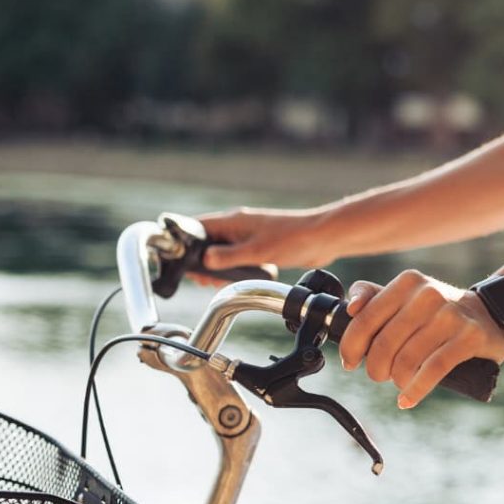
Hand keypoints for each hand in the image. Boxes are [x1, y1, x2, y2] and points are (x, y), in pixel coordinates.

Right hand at [191, 207, 329, 284]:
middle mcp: (239, 226)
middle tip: (201, 279)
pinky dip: (233, 267)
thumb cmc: (293, 238)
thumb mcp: (257, 252)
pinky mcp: (261, 246)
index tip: (180, 260)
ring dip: (217, 266)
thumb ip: (229, 257)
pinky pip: (239, 256)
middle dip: (201, 260)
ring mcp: (250, 236)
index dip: (185, 242)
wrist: (323, 238)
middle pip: (208, 241)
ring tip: (214, 282)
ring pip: (224, 251)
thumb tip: (205, 261)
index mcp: (233, 221)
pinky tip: (234, 279)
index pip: (198, 226)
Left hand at [339, 270, 503, 407]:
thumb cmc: (437, 311)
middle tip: (380, 375)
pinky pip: (433, 370)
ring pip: (407, 360)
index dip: (351, 346)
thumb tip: (349, 309)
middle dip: (375, 369)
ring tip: (400, 382)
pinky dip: (416, 390)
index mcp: (407, 282)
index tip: (350, 362)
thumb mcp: (407, 296)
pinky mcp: (469, 337)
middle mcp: (428, 294)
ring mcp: (450, 315)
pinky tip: (407, 399)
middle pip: (384, 344)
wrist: (489, 315)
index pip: (365, 318)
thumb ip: (373, 298)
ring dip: (397, 380)